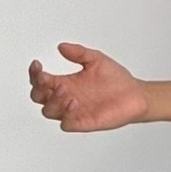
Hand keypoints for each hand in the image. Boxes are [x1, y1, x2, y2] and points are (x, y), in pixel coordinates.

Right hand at [28, 44, 149, 132]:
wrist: (136, 94)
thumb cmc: (116, 79)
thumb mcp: (96, 59)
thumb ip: (79, 53)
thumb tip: (62, 47)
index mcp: (66, 82)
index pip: (40, 81)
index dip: (34, 74)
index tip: (37, 64)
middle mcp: (66, 97)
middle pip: (39, 98)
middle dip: (38, 88)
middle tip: (47, 79)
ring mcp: (75, 111)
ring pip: (49, 112)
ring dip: (52, 101)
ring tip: (66, 91)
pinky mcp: (85, 122)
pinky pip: (67, 124)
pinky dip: (66, 116)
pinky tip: (74, 104)